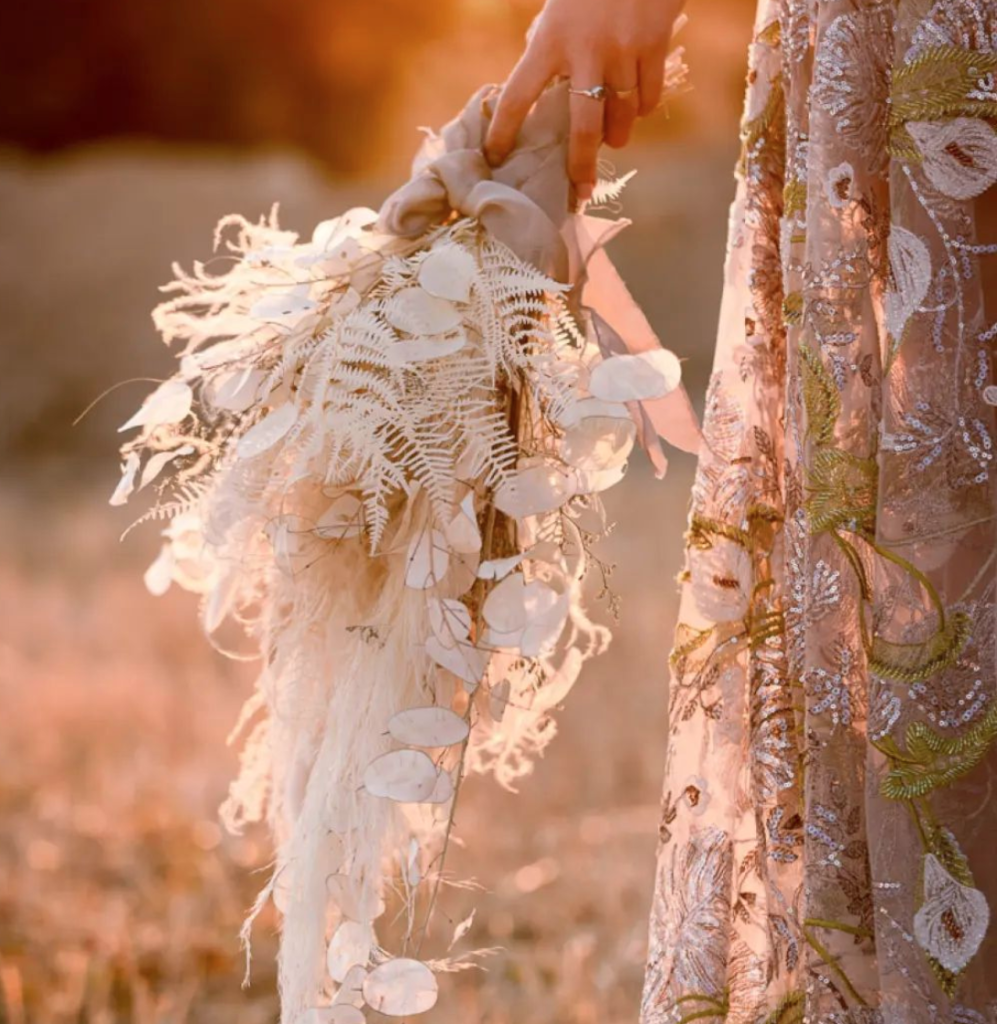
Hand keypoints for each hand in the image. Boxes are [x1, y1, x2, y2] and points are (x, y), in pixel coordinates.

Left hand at [484, 0, 683, 200]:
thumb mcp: (559, 11)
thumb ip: (551, 52)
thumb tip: (547, 100)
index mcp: (550, 38)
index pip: (518, 95)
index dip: (503, 131)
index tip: (494, 157)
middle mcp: (585, 50)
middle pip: (582, 128)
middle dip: (581, 165)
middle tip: (579, 189)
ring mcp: (623, 50)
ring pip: (621, 117)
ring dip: (616, 136)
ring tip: (613, 140)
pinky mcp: (655, 45)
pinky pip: (648, 98)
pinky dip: (641, 108)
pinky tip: (636, 104)